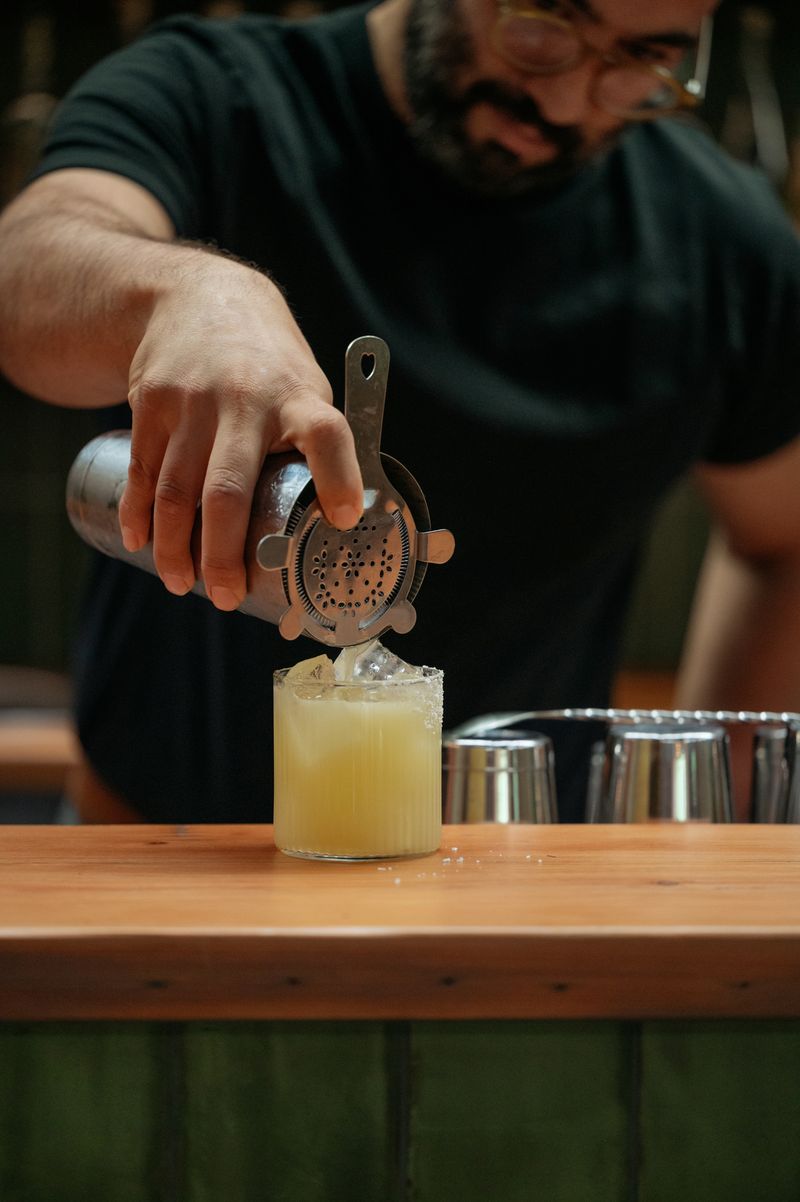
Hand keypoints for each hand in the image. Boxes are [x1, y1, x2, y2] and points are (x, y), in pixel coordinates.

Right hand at [117, 254, 362, 609]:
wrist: (195, 296)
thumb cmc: (266, 363)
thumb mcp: (304, 388)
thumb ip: (314, 449)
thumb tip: (338, 526)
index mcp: (297, 398)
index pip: (326, 434)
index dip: (338, 477)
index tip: (344, 518)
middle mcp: (244, 399)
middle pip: (228, 490)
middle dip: (224, 553)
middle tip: (226, 597)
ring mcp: (191, 401)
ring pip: (177, 490)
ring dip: (175, 547)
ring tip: (183, 584)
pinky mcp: (150, 403)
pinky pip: (142, 471)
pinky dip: (140, 514)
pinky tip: (142, 543)